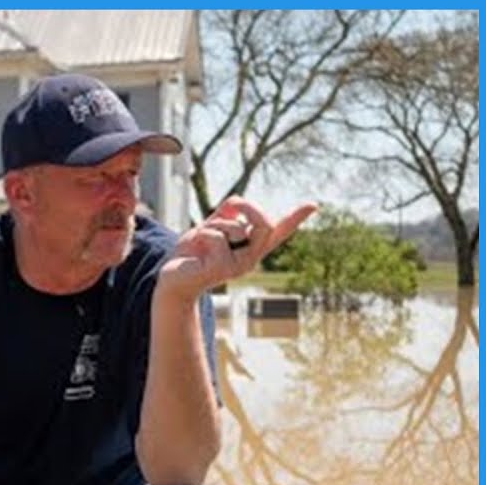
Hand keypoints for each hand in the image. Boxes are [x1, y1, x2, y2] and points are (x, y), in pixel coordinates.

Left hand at [158, 196, 316, 299]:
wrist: (171, 281)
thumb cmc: (191, 255)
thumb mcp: (209, 227)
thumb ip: (224, 215)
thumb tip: (235, 203)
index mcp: (249, 247)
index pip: (278, 231)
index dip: (295, 218)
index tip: (313, 205)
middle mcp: (249, 258)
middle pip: (265, 223)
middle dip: (247, 207)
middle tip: (228, 206)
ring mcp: (239, 265)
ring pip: (235, 227)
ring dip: (212, 225)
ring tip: (200, 241)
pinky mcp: (222, 269)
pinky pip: (215, 236)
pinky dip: (200, 235)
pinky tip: (194, 252)